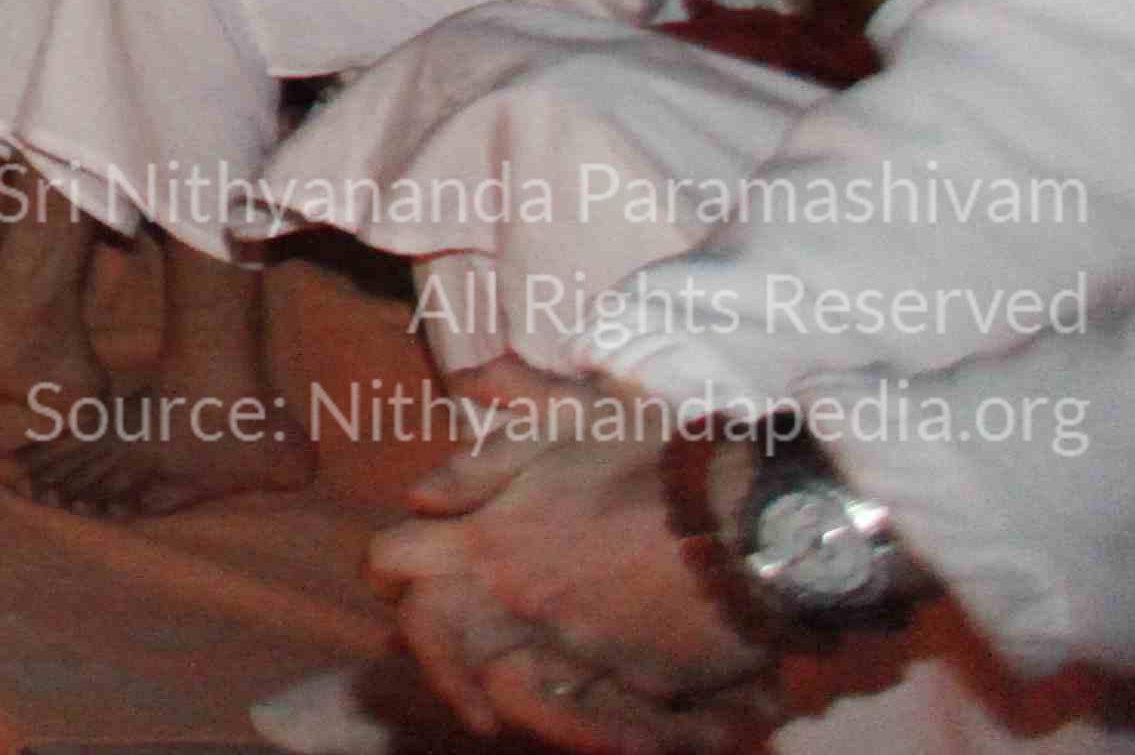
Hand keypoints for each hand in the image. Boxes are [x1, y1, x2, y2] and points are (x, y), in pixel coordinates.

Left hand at [369, 430, 775, 751]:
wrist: (750, 520)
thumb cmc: (656, 463)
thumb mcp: (560, 431)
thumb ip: (483, 459)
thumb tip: (420, 488)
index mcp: (493, 536)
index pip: (395, 559)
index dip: (384, 566)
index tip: (388, 575)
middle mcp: (518, 599)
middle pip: (431, 635)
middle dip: (423, 643)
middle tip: (429, 651)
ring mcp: (571, 648)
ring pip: (494, 679)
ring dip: (483, 678)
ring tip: (486, 686)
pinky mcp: (627, 685)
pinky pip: (574, 704)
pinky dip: (560, 700)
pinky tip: (563, 690)